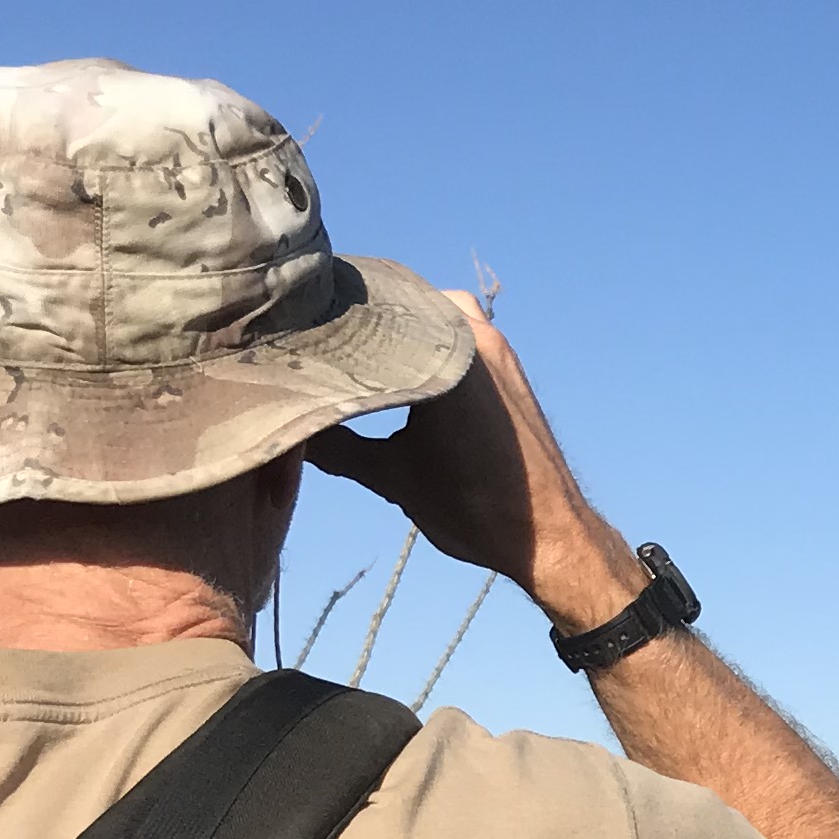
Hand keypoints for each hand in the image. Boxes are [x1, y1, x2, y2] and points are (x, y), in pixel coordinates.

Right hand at [306, 292, 649, 627]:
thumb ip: (337, 447)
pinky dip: (428, 344)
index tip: (299, 329)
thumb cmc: (473, 507)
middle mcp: (474, 334)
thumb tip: (289, 432)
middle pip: (400, 304)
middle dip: (361, 321)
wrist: (549, 535)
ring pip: (431, 315)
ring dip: (398, 330)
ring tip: (354, 355)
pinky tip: (399, 370)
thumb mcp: (392, 476)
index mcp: (444, 351)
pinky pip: (457, 335)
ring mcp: (496, 345)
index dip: (333, 316)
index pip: (372, 307)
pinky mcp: (509, 365)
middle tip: (318, 342)